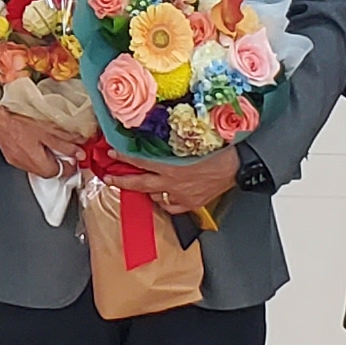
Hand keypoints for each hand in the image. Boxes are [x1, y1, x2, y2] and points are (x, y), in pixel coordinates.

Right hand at [0, 95, 83, 182]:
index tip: (75, 159)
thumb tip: (78, 152)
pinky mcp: (10, 153)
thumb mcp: (47, 129)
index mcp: (34, 159)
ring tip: (52, 147)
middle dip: (58, 164)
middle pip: (46, 171)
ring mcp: (15, 159)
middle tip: (66, 153)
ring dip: (46, 159)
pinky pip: (27, 159)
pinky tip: (37, 144)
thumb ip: (65, 143)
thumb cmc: (18, 118)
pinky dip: (35, 154)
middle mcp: (24, 163)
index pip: (57, 172)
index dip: (69, 167)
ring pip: (36, 165)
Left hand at [111, 148, 242, 215]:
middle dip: (122, 180)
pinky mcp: (190, 203)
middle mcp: (172, 182)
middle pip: (140, 183)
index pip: (140, 161)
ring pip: (155, 196)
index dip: (124, 157)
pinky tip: (162, 196)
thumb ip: (171, 144)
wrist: (236, 166)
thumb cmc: (217, 150)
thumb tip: (156, 138)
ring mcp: (181, 195)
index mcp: (171, 165)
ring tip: (138, 184)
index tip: (112, 153)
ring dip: (146, 190)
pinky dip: (164, 201)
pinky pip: (171, 206)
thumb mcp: (190, 141)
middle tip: (109, 178)